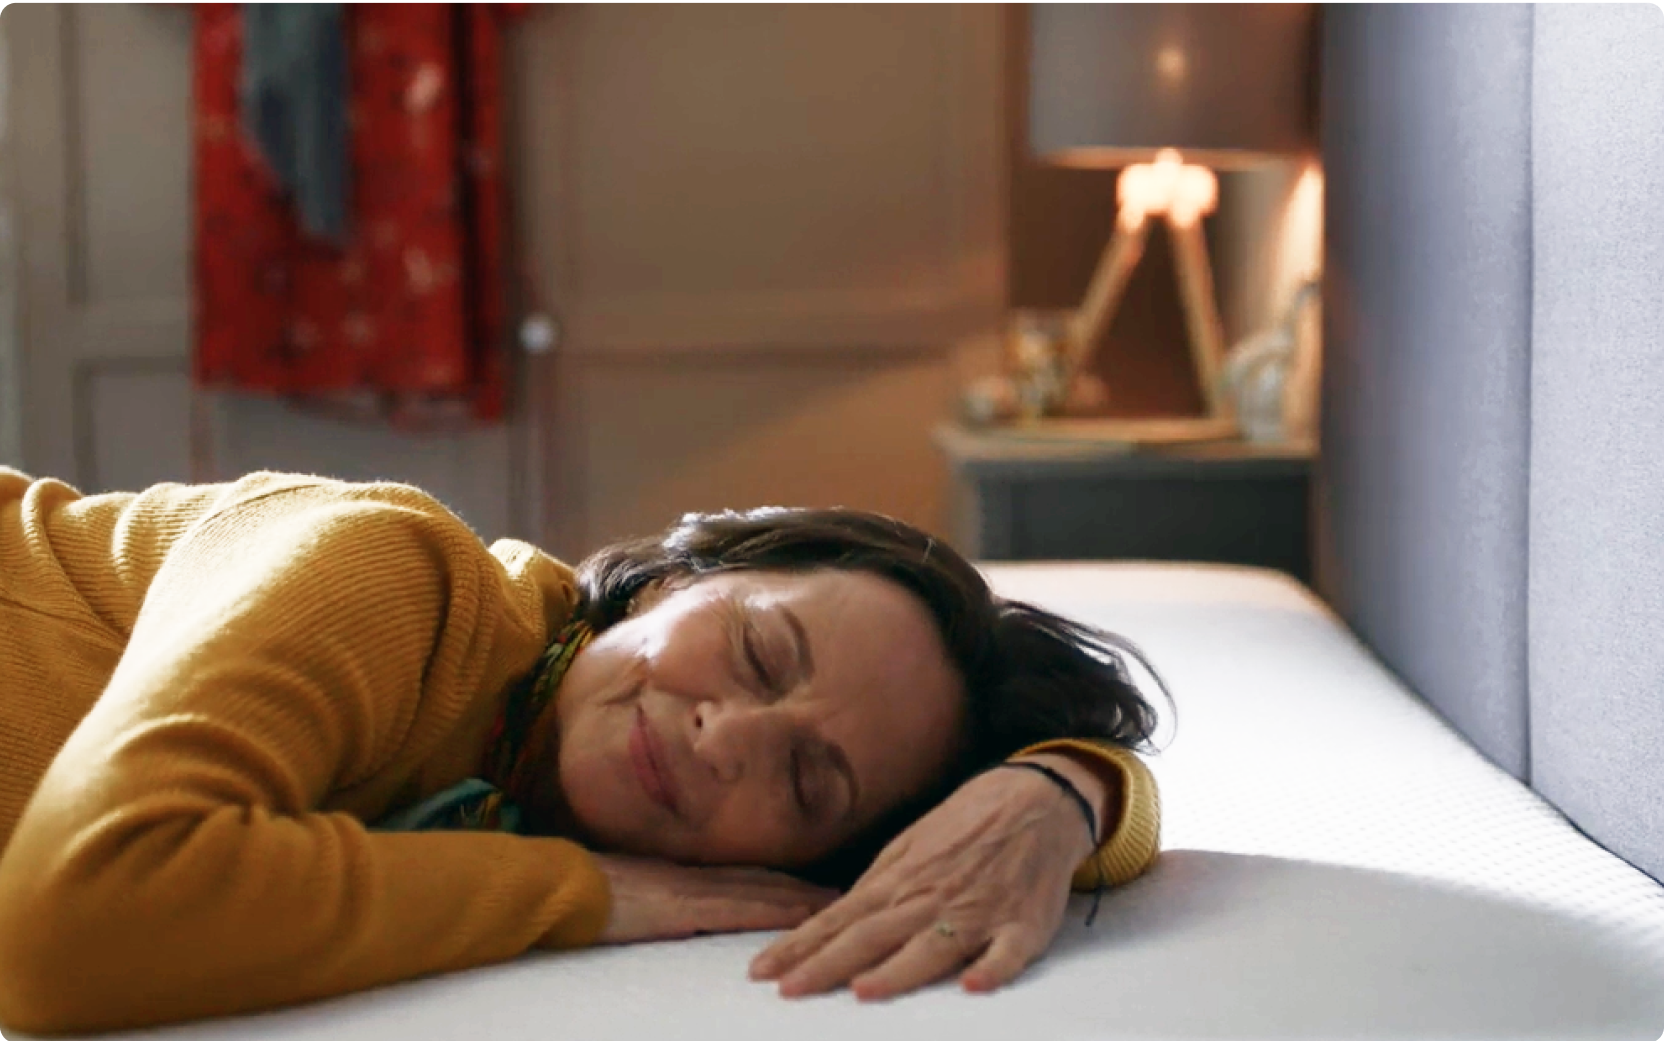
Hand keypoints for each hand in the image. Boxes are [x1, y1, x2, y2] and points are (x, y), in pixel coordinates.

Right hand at [594, 854, 838, 943]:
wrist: (551, 885)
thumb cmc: (572, 891)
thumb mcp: (616, 890)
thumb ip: (645, 894)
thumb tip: (659, 905)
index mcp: (675, 873)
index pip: (737, 875)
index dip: (775, 880)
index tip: (807, 886)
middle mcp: (689, 876)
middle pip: (757, 879)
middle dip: (799, 888)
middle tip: (841, 894)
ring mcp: (688, 890)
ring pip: (756, 891)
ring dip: (797, 900)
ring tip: (834, 904)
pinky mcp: (682, 908)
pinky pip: (737, 910)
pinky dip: (771, 912)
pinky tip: (798, 919)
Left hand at [748, 758, 1101, 1000]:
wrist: (1036, 801)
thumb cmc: (965, 827)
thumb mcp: (910, 847)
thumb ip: (876, 888)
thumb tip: (831, 922)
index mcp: (900, 880)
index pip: (839, 920)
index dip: (800, 947)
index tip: (763, 972)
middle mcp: (931, 898)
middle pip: (872, 937)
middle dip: (827, 965)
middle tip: (788, 990)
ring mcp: (977, 912)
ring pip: (932, 948)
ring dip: (898, 970)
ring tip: (862, 991)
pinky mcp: (1022, 925)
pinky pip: (1008, 952)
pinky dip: (992, 968)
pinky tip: (973, 985)